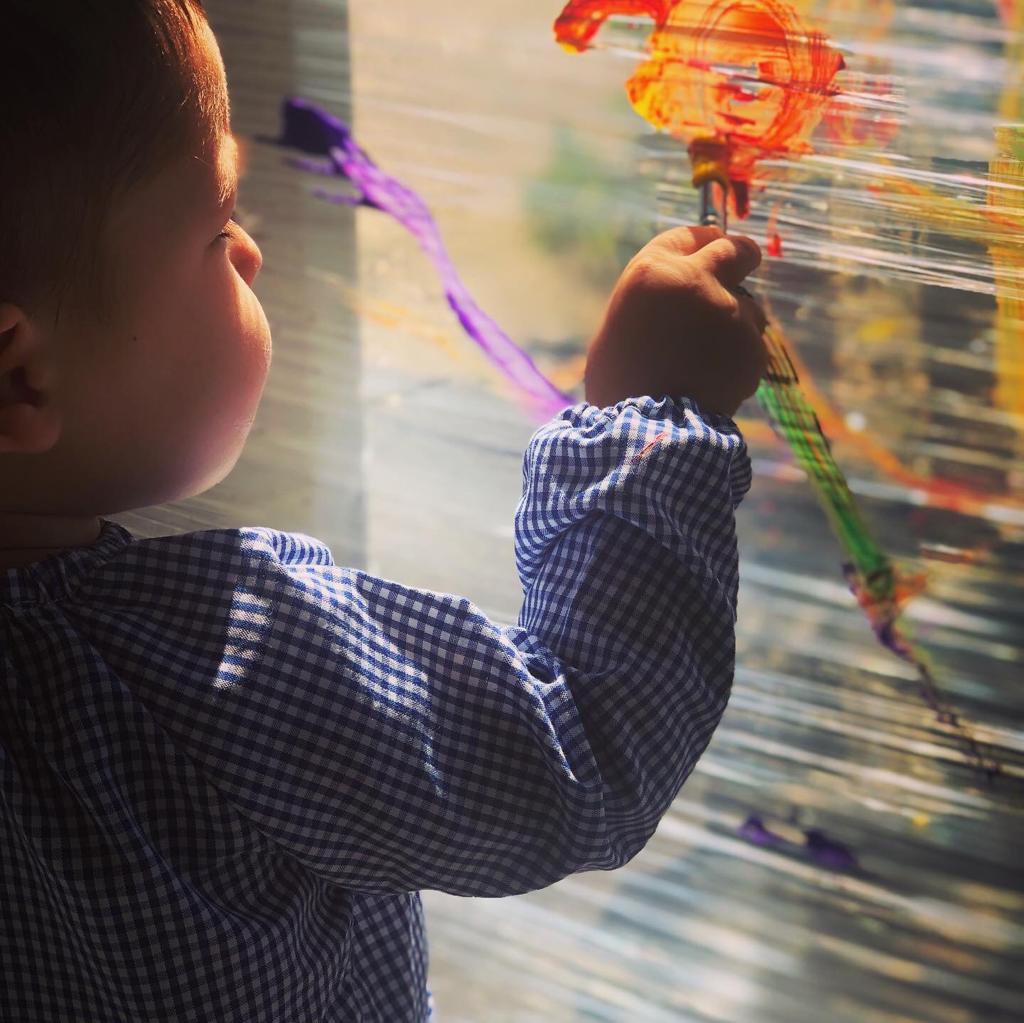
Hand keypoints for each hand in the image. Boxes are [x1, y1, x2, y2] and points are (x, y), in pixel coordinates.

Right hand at [584, 226, 768, 416]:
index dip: (703, 241)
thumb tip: (683, 297)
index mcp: (652, 272)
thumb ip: (657, 299)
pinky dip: (741, 360)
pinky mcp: (753, 347)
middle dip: (741, 257)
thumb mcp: (622, 325)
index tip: (713, 243)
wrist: (647, 431)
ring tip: (709, 358)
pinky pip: (752, 347)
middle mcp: (697, 281)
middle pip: (736, 250)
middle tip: (743, 263)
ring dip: (737, 323)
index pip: (689, 237)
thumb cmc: (620, 382)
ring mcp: (730, 313)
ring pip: (749, 307)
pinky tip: (717, 380)